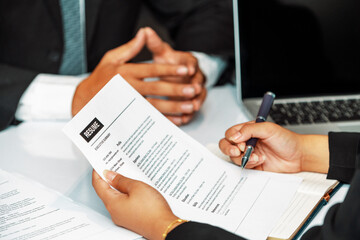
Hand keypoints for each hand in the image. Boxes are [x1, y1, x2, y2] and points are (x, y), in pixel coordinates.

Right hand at [72, 28, 203, 125]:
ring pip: (154, 105)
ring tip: (189, 105)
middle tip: (193, 89)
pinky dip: (164, 120)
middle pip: (156, 88)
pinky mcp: (128, 116)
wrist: (84, 100)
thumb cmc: (100, 77)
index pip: (151, 69)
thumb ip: (130, 48)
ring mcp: (128, 104)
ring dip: (173, 106)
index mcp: (125, 72)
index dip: (169, 69)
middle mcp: (128, 88)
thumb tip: (144, 33)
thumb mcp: (111, 58)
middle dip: (176, 89)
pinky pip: (149, 119)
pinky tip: (178, 119)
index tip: (186, 69)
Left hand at [92, 170, 182, 239]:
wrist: (163, 227)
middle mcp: (114, 212)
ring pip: (116, 197)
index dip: (97, 173)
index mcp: (112, 203)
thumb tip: (110, 175)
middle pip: (106, 191)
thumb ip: (121, 180)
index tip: (99, 164)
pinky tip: (134, 188)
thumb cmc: (152, 210)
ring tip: (126, 175)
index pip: (98, 185)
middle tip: (113, 166)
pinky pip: (124, 203)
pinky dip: (126, 194)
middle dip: (108, 178)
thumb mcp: (136, 187)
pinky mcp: (131, 218)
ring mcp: (122, 216)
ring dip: (119, 186)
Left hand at [144, 27, 206, 124]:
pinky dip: (188, 114)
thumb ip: (154, 44)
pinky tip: (184, 119)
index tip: (189, 70)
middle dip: (195, 86)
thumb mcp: (161, 52)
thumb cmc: (168, 62)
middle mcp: (195, 76)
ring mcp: (195, 90)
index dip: (191, 66)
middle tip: (194, 90)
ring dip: (195, 102)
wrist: (176, 74)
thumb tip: (145, 30)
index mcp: (188, 62)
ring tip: (192, 107)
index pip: (192, 62)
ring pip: (198, 96)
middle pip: (198, 81)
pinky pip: (192, 109)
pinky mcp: (192, 102)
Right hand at [219, 122, 328, 172]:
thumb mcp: (268, 129)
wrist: (298, 156)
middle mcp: (246, 141)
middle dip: (229, 149)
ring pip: (234, 157)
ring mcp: (249, 153)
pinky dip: (250, 164)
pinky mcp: (253, 165)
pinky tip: (260, 160)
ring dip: (244, 157)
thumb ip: (249, 130)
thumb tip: (235, 136)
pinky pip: (243, 166)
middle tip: (238, 151)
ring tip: (256, 156)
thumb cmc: (286, 140)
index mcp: (248, 130)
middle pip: (226, 145)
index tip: (240, 142)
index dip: (232, 138)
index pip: (231, 133)